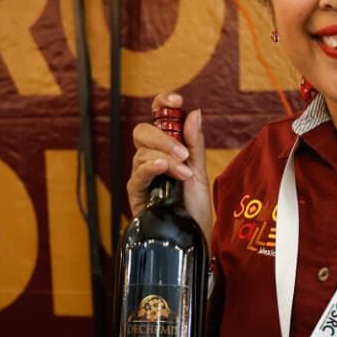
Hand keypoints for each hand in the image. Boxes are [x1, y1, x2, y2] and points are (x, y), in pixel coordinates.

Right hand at [127, 92, 212, 239]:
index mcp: (166, 148)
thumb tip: (194, 113)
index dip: (162, 103)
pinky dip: (150, 167)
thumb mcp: (200, 173)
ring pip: (142, 152)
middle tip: (183, 153)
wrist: (194, 236)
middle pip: (142, 132)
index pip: (157, 118)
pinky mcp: (136, 193)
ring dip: (165, 158)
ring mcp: (142, 175)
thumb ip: (195, 144)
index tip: (176, 100)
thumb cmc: (195, 207)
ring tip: (183, 173)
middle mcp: (150, 158)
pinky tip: (162, 168)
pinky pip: (137, 174)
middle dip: (163, 137)